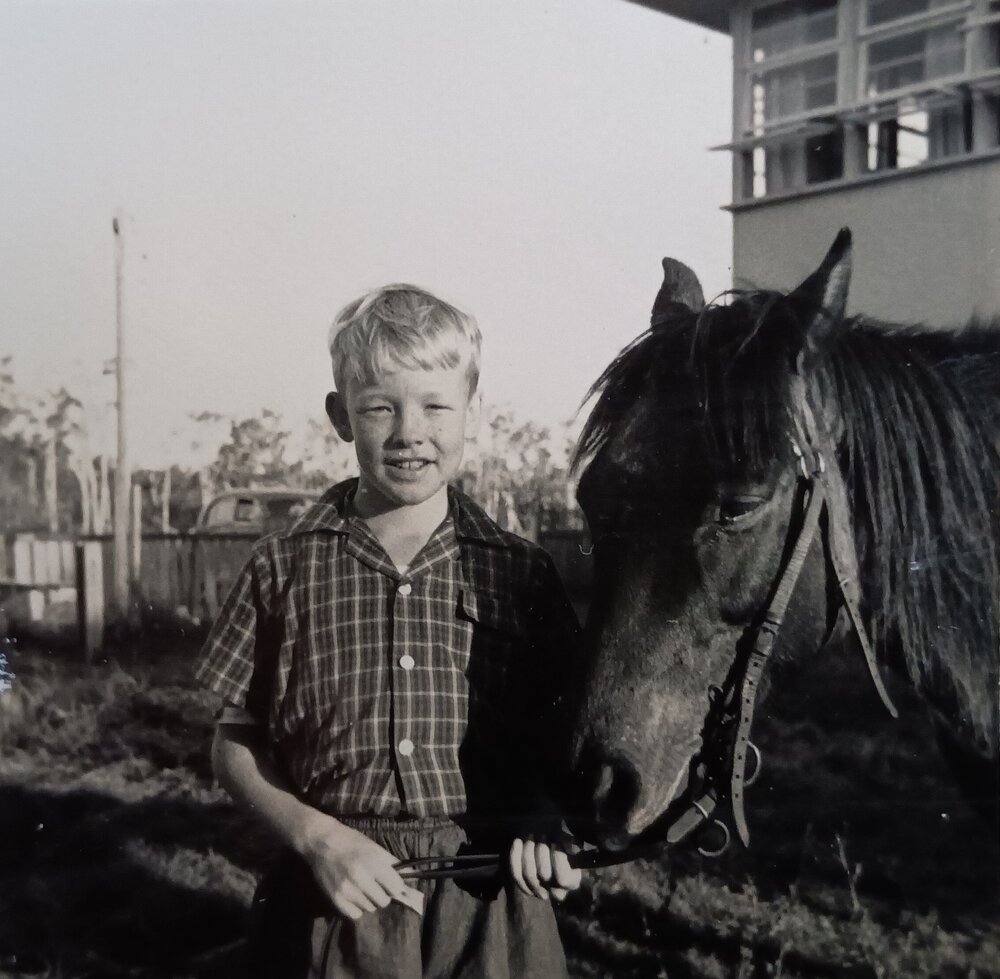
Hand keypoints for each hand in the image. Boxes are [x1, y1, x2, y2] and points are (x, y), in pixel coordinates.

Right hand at [298, 814, 420, 919]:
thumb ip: (392, 863)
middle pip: (383, 901)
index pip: (395, 887)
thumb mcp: (374, 847)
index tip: (393, 885)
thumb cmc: (350, 841)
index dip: (396, 887)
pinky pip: (355, 915)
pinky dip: (357, 908)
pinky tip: (354, 896)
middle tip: (377, 887)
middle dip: (384, 895)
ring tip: (364, 889)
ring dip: (370, 901)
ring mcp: (347, 891)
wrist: (321, 842)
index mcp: (373, 862)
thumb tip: (410, 875)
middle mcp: (361, 879)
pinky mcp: (336, 900)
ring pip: (370, 908)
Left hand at [508, 836, 581, 901]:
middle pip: (543, 874)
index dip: (557, 858)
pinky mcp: (525, 886)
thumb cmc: (566, 846)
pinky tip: (518, 841)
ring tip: (532, 836)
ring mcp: (539, 891)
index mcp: (573, 882)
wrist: (554, 852)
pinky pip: (516, 873)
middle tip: (542, 835)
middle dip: (541, 850)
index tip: (556, 842)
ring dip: (528, 851)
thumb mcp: (573, 845)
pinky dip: (515, 856)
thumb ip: (572, 845)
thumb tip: (566, 845)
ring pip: (528, 874)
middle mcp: (556, 893)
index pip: (562, 878)